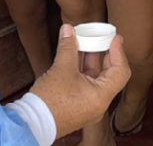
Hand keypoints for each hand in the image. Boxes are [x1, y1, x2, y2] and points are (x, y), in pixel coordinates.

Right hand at [29, 24, 130, 138]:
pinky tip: (74, 57)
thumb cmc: (49, 101)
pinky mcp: (78, 107)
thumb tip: (68, 29)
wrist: (32, 122)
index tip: (115, 39)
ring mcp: (88, 107)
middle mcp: (98, 104)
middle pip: (109, 75)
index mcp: (101, 97)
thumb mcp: (61, 68)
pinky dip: (83, 71)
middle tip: (102, 39)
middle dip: (103, 54)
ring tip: (84, 43)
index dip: (119, 52)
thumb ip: (68, 46)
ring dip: (91, 61)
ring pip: (95, 79)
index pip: (120, 72)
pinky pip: (86, 85)